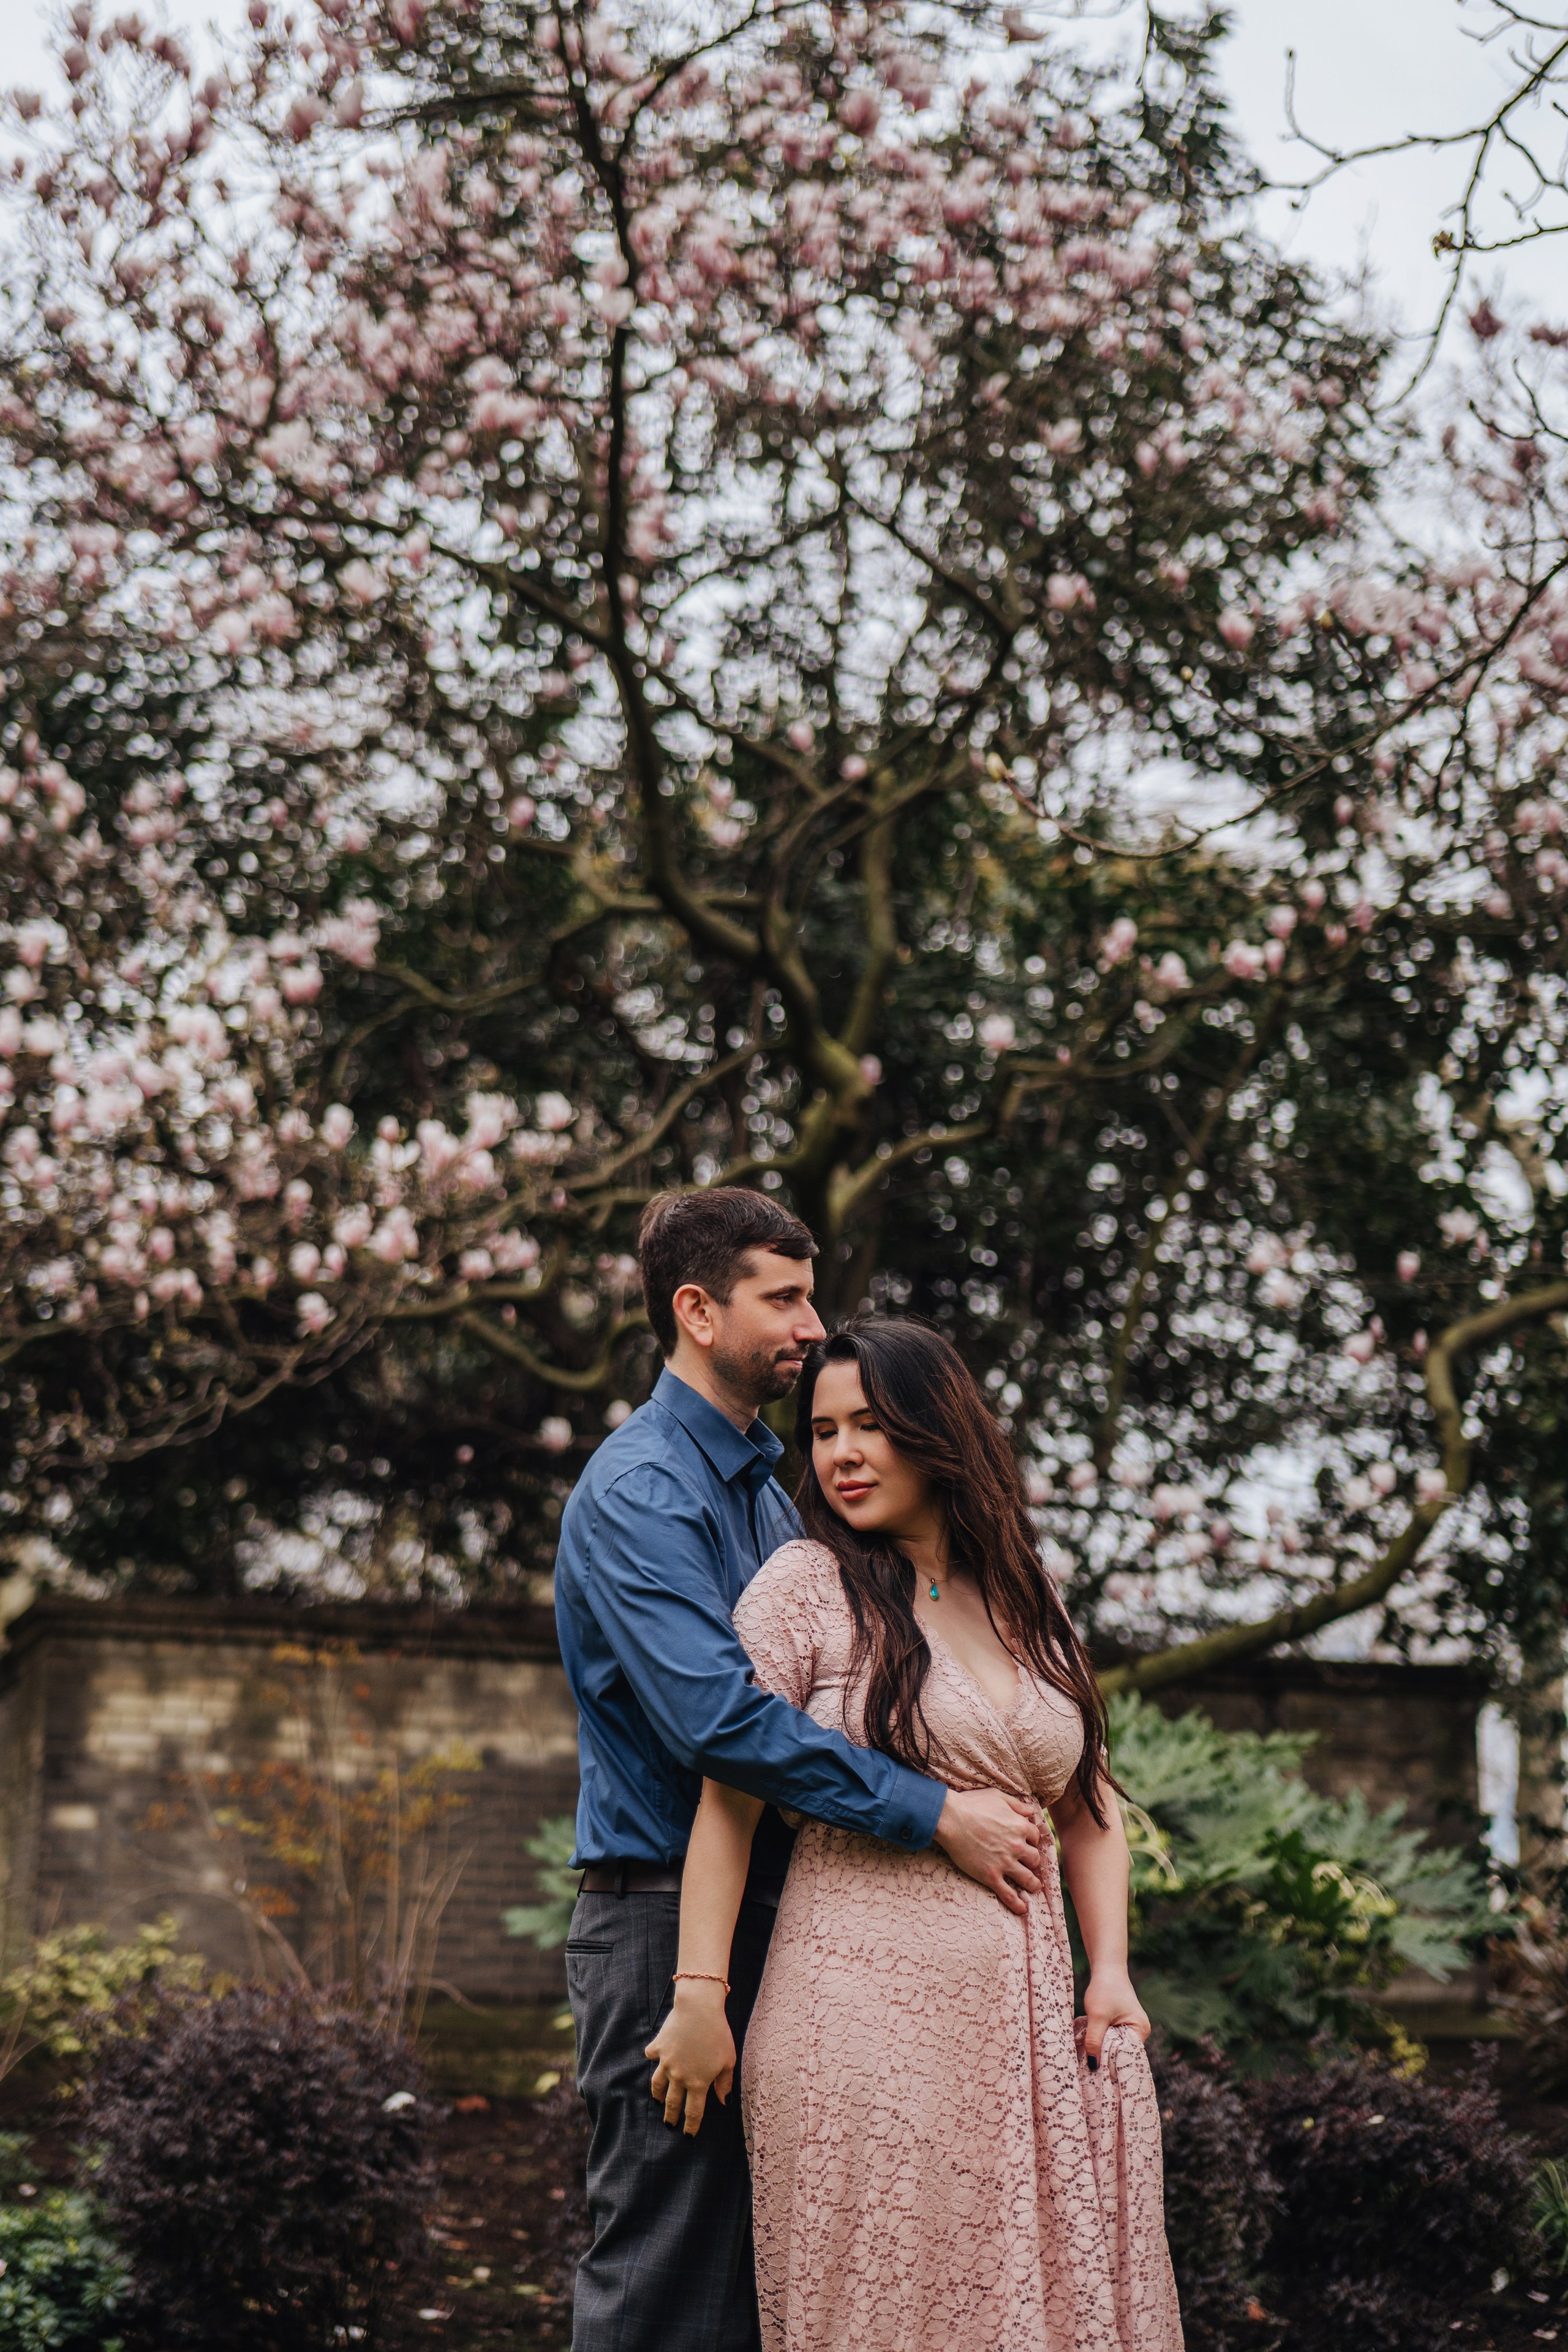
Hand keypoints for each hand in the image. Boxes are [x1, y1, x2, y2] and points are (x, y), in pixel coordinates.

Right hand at [645, 1984, 735, 2136]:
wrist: (698, 2008)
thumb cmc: (718, 2034)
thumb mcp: (728, 2060)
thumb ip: (724, 2083)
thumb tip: (722, 2102)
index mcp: (698, 2083)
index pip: (693, 2112)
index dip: (690, 2126)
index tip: (688, 2136)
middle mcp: (679, 2076)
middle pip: (673, 2103)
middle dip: (670, 2117)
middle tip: (669, 2124)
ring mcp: (666, 2062)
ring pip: (657, 2085)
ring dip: (658, 2095)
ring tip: (658, 2100)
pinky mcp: (659, 2046)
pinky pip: (652, 2056)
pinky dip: (653, 2058)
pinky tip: (656, 2059)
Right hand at [932, 1787, 1042, 1914]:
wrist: (951, 1819)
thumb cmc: (972, 1805)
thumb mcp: (998, 1796)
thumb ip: (1017, 1804)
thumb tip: (1030, 1811)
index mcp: (1020, 1826)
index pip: (1035, 1837)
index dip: (1031, 1840)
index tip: (1027, 1844)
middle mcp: (1017, 1846)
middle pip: (1034, 1859)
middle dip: (1032, 1862)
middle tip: (1028, 1865)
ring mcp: (1004, 1863)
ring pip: (1028, 1879)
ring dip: (1033, 1884)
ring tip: (1033, 1887)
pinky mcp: (991, 1876)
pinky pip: (1009, 1894)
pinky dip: (1017, 1904)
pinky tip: (1022, 1909)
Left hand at [1082, 1966, 1149, 2063]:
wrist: (1106, 1968)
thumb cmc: (1105, 1989)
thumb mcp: (1097, 2016)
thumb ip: (1094, 2040)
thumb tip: (1093, 2066)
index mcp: (1140, 2031)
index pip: (1128, 2057)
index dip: (1113, 2066)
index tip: (1098, 2076)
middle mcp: (1139, 2032)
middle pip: (1122, 2053)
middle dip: (1106, 2059)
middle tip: (1090, 2070)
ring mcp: (1131, 2028)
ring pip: (1115, 2046)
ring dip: (1102, 2049)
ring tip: (1089, 2059)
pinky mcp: (1122, 2024)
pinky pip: (1112, 2039)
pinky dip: (1102, 2041)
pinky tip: (1091, 2045)